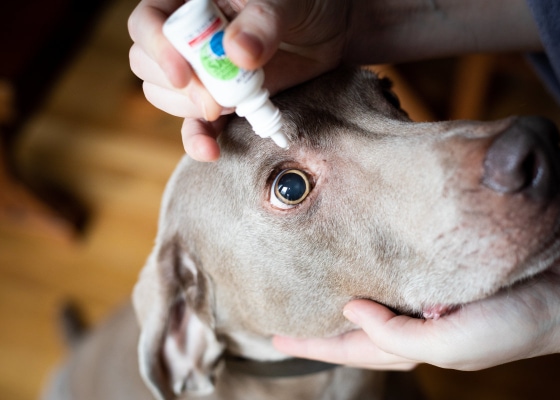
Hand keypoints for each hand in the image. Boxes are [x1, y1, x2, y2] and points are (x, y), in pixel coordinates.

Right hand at [128, 0, 349, 160]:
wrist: (329, 30)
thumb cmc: (305, 2)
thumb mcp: (288, 1)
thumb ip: (263, 21)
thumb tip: (238, 52)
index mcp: (191, 2)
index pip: (147, 22)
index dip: (157, 48)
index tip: (183, 76)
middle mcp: (188, 37)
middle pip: (147, 65)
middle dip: (177, 87)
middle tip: (214, 99)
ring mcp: (202, 71)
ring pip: (165, 95)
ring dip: (192, 109)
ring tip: (233, 105)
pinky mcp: (221, 101)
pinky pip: (196, 124)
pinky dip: (199, 139)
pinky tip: (210, 150)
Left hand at [274, 231, 559, 370]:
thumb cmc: (518, 320)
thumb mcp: (452, 341)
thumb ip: (397, 335)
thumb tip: (350, 313)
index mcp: (418, 347)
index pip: (352, 349)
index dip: (313, 345)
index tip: (275, 338)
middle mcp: (419, 328)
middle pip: (358, 331)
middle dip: (322, 329)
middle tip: (283, 319)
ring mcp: (432, 305)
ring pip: (377, 306)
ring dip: (345, 302)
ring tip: (312, 293)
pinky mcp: (445, 279)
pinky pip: (400, 280)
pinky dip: (376, 277)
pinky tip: (361, 264)